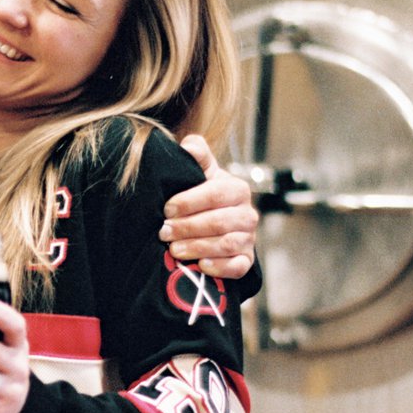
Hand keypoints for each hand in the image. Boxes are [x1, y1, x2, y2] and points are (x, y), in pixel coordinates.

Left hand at [163, 134, 257, 279]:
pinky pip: (238, 266)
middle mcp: (248, 214)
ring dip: (198, 247)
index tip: (167, 209)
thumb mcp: (200, 171)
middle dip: (188, 228)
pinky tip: (201, 265)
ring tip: (174, 250)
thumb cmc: (203, 193)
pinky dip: (220, 267)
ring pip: (227, 244)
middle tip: (163, 232)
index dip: (189, 202)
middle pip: (219, 222)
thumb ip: (197, 154)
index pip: (216, 194)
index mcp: (237, 190)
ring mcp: (249, 239)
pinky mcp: (246, 260)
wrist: (215, 221)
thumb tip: (189, 146)